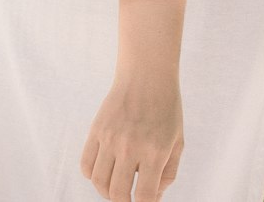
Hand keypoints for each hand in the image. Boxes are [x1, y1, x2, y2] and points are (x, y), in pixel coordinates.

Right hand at [80, 74, 183, 201]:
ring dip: (106, 191)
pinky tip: (104, 169)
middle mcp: (130, 146)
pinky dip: (92, 175)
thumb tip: (152, 198)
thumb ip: (168, 174)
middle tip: (128, 196)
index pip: (144, 197)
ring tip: (116, 186)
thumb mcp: (177, 141)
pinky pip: (86, 164)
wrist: (147, 74)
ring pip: (99, 182)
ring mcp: (110, 137)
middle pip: (117, 194)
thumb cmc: (166, 109)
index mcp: (154, 151)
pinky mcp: (96, 129)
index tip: (144, 201)